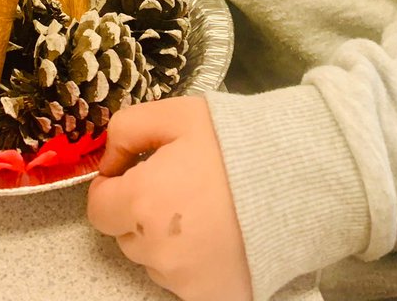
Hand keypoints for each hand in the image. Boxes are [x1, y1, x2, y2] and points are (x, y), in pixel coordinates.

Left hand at [87, 95, 251, 300]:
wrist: (298, 176)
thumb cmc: (234, 142)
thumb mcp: (177, 114)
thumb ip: (127, 129)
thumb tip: (108, 161)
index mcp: (140, 201)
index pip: (99, 208)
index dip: (113, 188)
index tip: (135, 176)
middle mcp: (155, 249)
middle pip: (127, 235)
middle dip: (142, 212)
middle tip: (181, 188)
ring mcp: (183, 280)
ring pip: (156, 260)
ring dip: (169, 240)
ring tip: (209, 210)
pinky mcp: (211, 297)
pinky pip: (186, 283)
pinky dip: (196, 264)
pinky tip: (221, 237)